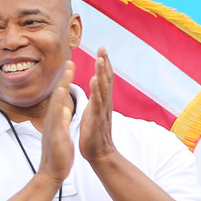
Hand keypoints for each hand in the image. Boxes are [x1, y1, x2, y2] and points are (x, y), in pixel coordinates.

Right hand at [39, 60, 75, 184]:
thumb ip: (60, 119)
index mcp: (56, 119)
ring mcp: (52, 129)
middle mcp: (52, 120)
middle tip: (70, 62)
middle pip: (57, 96)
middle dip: (64, 79)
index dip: (66, 81)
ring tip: (65, 77)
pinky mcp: (55, 138)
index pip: (61, 96)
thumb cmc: (58, 153)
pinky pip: (57, 123)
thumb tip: (62, 107)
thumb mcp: (60, 131)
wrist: (51, 172)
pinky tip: (63, 105)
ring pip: (55, 106)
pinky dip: (59, 111)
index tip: (71, 66)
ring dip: (60, 90)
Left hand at [80, 46, 115, 162]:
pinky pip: (97, 103)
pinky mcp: (96, 120)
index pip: (105, 78)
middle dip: (105, 62)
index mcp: (103, 100)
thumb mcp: (95, 110)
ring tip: (100, 59)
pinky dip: (96, 91)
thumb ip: (97, 97)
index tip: (102, 47)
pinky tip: (94, 80)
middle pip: (107, 79)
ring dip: (101, 73)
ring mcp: (102, 111)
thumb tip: (97, 82)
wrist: (99, 153)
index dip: (104, 62)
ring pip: (103, 89)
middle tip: (103, 46)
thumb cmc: (94, 132)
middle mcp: (105, 103)